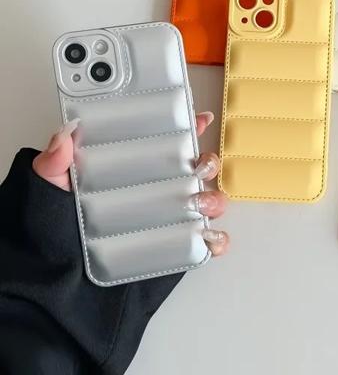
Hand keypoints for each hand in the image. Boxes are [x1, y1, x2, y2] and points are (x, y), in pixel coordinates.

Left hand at [32, 112, 228, 255]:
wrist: (60, 288)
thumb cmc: (56, 234)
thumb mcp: (50, 192)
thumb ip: (54, 164)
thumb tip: (65, 134)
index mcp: (138, 171)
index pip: (169, 142)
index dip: (188, 126)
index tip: (199, 117)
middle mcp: (160, 192)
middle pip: (198, 169)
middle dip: (208, 163)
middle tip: (198, 166)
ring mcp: (173, 220)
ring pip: (210, 201)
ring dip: (214, 199)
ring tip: (198, 204)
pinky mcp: (180, 249)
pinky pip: (210, 243)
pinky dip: (219, 240)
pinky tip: (210, 236)